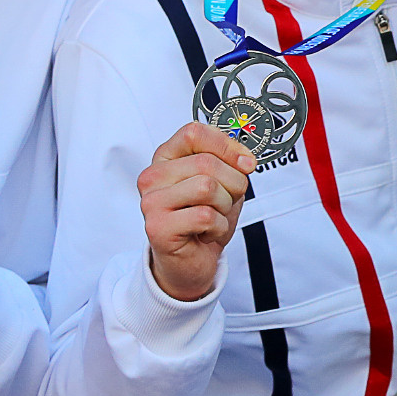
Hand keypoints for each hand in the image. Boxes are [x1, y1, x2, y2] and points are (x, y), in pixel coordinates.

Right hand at [140, 123, 254, 303]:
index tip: (245, 163)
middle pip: (206, 162)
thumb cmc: (203, 221)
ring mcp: (151, 202)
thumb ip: (229, 164)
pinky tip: (207, 233)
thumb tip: (245, 159)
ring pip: (207, 187)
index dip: (226, 146)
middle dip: (232, 184)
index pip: (194, 132)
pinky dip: (218, 227)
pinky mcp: (158, 227)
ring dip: (224, 206)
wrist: (190, 263)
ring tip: (214, 218)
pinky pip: (205, 216)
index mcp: (166, 158)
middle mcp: (153, 177)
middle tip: (227, 202)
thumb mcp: (222, 184)